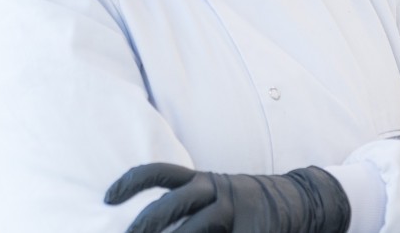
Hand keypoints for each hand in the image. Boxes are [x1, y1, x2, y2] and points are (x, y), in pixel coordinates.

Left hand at [105, 162, 349, 232]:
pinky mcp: (251, 231)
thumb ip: (184, 202)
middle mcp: (214, 191)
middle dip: (146, 222)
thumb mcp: (211, 193)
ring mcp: (233, 213)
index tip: (107, 197)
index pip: (159, 173)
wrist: (293, 201)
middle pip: (173, 203)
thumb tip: (142, 222)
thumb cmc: (240, 201)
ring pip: (195, 228)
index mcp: (201, 179)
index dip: (132, 182)